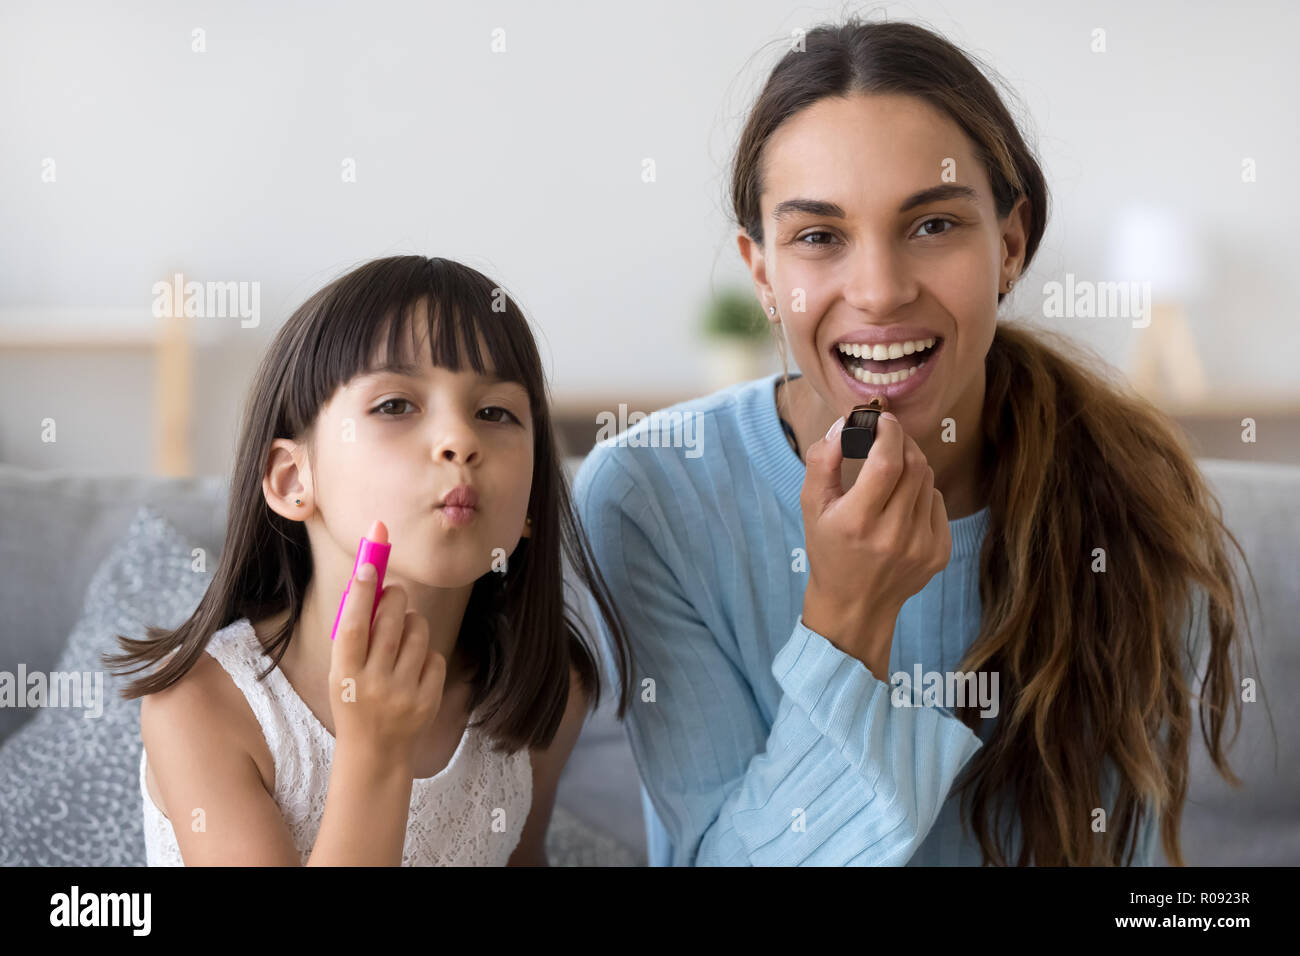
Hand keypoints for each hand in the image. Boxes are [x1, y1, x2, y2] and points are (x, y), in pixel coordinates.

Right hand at [328, 523, 445, 768]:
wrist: (375, 755)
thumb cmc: (355, 701)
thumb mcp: (341, 673)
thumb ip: (355, 635)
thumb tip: (373, 580)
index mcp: (344, 675)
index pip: (353, 626)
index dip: (362, 592)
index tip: (370, 564)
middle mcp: (374, 683)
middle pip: (391, 621)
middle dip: (395, 597)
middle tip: (393, 592)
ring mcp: (404, 693)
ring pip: (419, 632)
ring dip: (413, 622)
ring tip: (403, 635)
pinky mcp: (429, 700)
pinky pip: (435, 655)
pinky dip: (426, 654)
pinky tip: (414, 667)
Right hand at [799, 412, 951, 676]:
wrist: (855, 605)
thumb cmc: (829, 550)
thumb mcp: (811, 506)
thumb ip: (822, 461)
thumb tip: (845, 424)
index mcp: (857, 521)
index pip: (887, 462)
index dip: (889, 433)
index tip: (882, 421)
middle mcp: (893, 535)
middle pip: (914, 466)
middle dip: (902, 443)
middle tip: (887, 439)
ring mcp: (921, 545)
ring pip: (929, 481)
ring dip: (912, 466)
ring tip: (892, 473)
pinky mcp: (940, 552)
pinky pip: (938, 502)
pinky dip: (923, 493)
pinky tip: (903, 504)